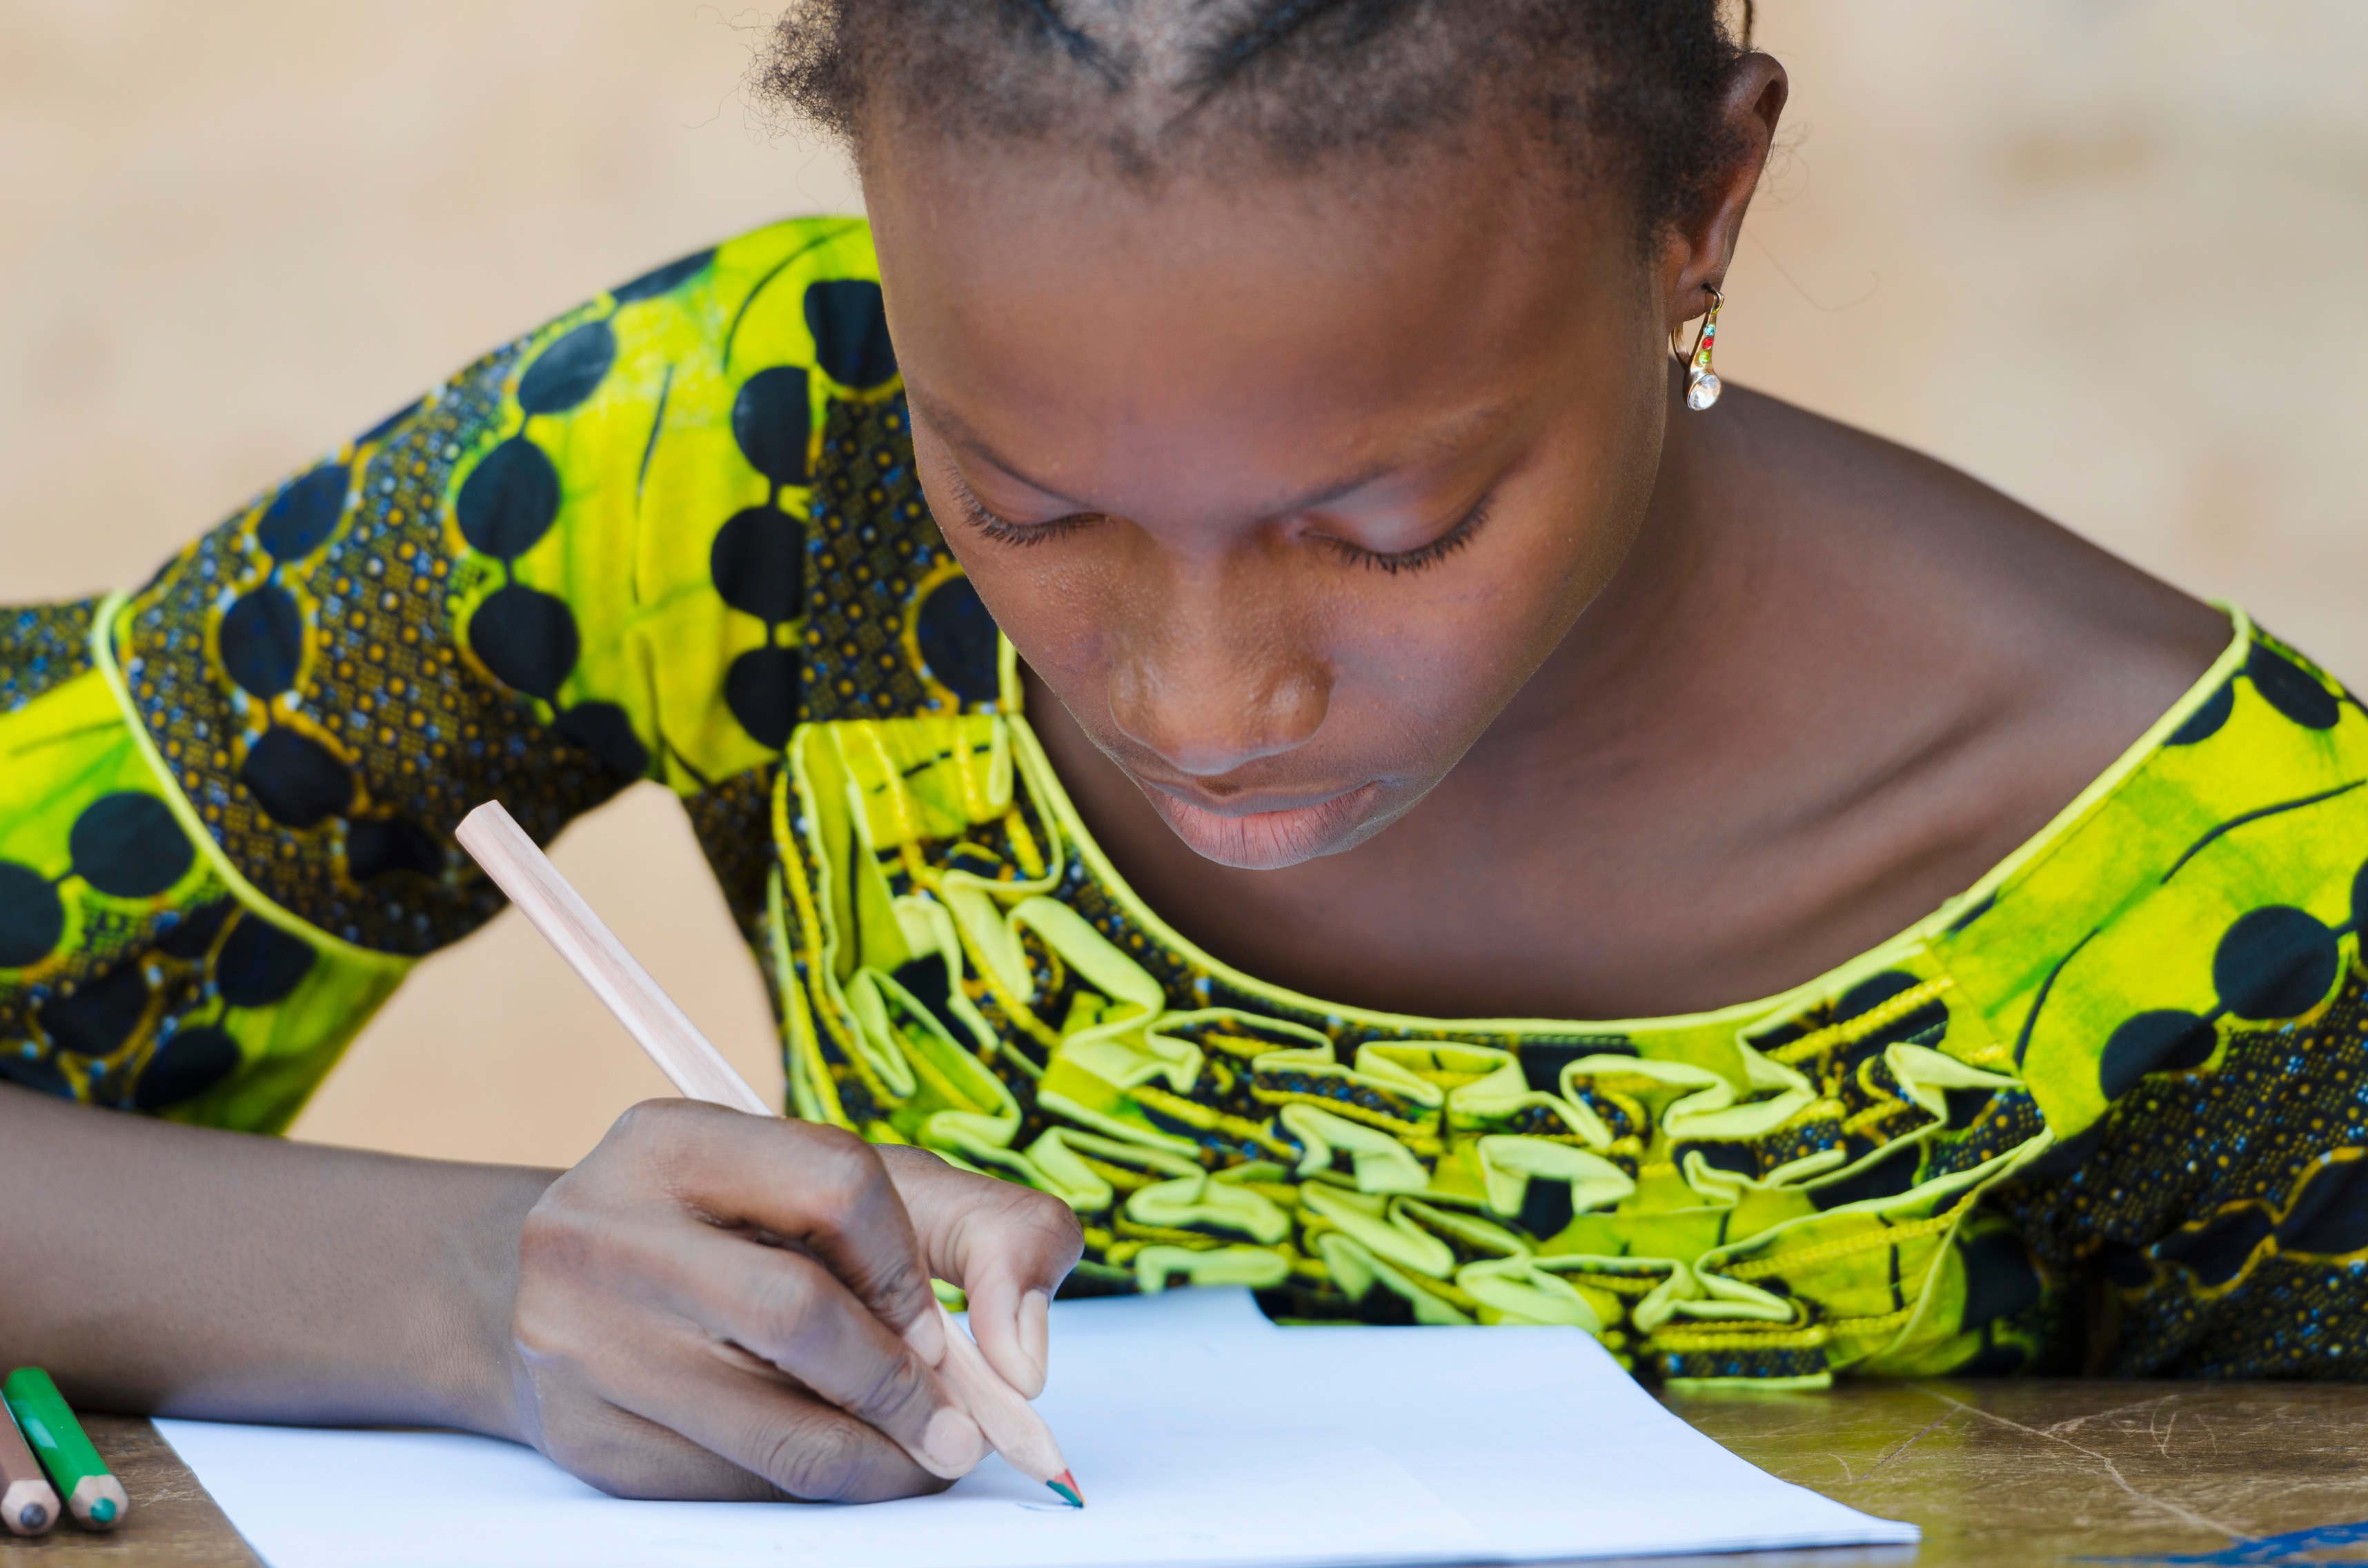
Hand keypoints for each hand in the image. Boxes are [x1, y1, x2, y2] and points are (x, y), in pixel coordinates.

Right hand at [503, 1100, 1082, 1501]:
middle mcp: (604, 1230)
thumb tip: (1026, 1362)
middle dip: (904, 1389)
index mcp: (675, 1139)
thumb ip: (990, 1234)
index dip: (911, 1270)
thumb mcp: (867, 1195)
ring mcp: (580, 1341)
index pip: (838, 1184)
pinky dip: (808, 1484)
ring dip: (876, 1460)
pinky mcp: (587, 1439)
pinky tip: (831, 1458)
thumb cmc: (756, 1233)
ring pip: (772, 1429)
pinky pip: (733, 1486)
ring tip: (920, 1458)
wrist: (587, 1293)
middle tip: (960, 1433)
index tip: (945, 1335)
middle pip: (800, 1315)